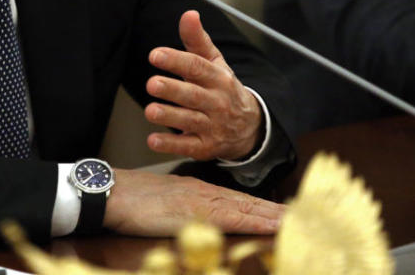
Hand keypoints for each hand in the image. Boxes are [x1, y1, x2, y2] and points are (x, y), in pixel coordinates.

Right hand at [103, 168, 283, 235]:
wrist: (110, 192)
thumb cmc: (127, 200)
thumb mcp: (157, 204)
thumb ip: (176, 209)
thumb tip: (189, 220)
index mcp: (195, 190)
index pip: (235, 201)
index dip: (260, 207)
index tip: (282, 213)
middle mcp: (203, 192)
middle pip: (247, 202)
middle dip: (275, 210)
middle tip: (305, 215)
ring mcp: (202, 200)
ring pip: (247, 207)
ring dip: (273, 214)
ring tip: (298, 219)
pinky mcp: (197, 211)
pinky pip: (235, 216)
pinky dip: (257, 219)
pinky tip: (273, 224)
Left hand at [143, 10, 261, 160]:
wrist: (249, 127)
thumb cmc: (223, 88)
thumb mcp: (215, 63)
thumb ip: (197, 40)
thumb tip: (189, 13)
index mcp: (218, 78)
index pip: (197, 67)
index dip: (176, 60)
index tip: (155, 54)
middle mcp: (216, 102)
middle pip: (194, 95)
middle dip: (173, 90)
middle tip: (152, 84)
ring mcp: (212, 126)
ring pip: (190, 121)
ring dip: (169, 117)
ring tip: (150, 111)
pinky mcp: (205, 146)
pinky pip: (187, 146)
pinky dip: (170, 145)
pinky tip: (153, 140)